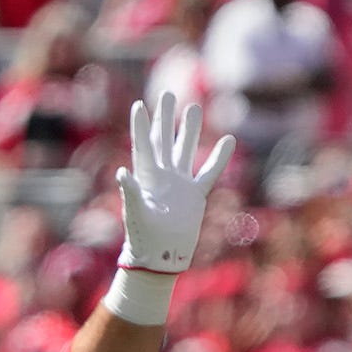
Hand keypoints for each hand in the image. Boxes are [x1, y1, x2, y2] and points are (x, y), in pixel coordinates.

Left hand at [115, 93, 234, 274]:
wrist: (161, 256)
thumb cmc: (143, 237)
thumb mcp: (136, 213)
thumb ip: (131, 192)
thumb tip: (122, 172)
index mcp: (147, 177)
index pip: (144, 145)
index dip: (141, 126)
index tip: (139, 106)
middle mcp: (163, 175)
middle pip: (164, 139)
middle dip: (166, 118)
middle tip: (168, 94)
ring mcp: (180, 183)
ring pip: (186, 150)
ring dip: (189, 130)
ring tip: (193, 108)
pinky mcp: (195, 195)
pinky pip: (209, 172)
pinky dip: (219, 157)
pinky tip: (229, 140)